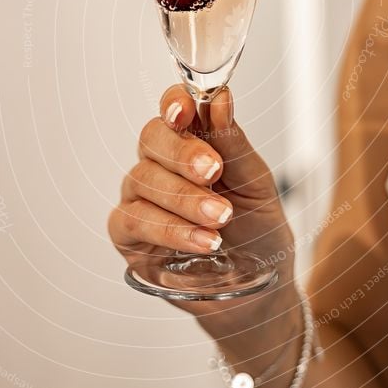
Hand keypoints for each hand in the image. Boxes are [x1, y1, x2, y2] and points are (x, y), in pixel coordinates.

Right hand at [108, 85, 295, 328]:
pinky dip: (170, 229)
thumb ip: (234, 144)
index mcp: (193, 142)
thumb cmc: (258, 229)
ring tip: (221, 218)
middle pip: (152, 138)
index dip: (174, 102)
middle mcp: (161, 164)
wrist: (259, 287)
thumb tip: (221, 100)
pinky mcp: (128, 236)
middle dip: (183, 153)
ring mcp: (141, 198)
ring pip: (142, 179)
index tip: (186, 109)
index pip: (174, 108)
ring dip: (185, 199)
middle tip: (214, 171)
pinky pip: (134, 221)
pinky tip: (203, 241)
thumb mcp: (257, 184)